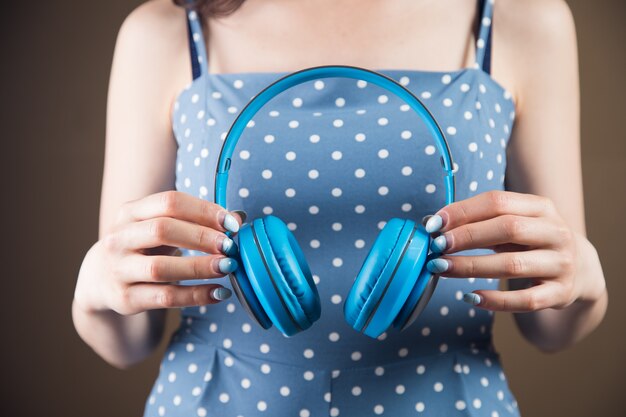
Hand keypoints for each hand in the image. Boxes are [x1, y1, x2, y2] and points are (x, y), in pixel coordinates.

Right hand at [74, 191, 244, 315]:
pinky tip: (219, 292)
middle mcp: (120, 238)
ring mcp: (118, 269)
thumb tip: (239, 217)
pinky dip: (196, 296)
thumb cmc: (143, 247)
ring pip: (161, 268)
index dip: (203, 210)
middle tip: (230, 246)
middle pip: (162, 230)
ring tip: (228, 266)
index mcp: (130, 213)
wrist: (99, 281)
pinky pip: (165, 297)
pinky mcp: (124, 299)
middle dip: (201, 237)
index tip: (231, 223)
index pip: (169, 202)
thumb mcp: (161, 228)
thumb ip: (197, 221)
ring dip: (199, 267)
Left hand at [422, 190, 592, 311]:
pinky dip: (495, 301)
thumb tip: (433, 224)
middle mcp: (556, 232)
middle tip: (437, 246)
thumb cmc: (530, 241)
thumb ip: (479, 221)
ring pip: (512, 265)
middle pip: (508, 229)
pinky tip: (470, 297)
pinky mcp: (560, 294)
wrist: (578, 269)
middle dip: (467, 237)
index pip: (498, 202)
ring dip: (471, 267)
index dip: (463, 211)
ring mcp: (561, 264)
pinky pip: (524, 300)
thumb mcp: (514, 223)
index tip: (434, 224)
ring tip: (441, 268)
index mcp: (541, 207)